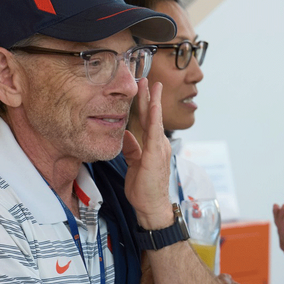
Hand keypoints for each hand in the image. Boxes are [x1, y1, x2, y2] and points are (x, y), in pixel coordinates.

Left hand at [122, 79, 173, 228]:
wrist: (151, 206)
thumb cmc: (144, 189)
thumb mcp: (134, 163)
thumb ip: (131, 147)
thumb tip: (124, 133)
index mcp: (153, 146)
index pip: (148, 120)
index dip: (144, 103)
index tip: (142, 88)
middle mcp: (159, 144)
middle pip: (153, 115)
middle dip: (150, 96)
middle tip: (146, 77)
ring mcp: (159, 148)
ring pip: (155, 119)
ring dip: (153, 100)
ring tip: (151, 84)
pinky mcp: (156, 154)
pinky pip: (154, 132)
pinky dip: (155, 117)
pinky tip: (153, 106)